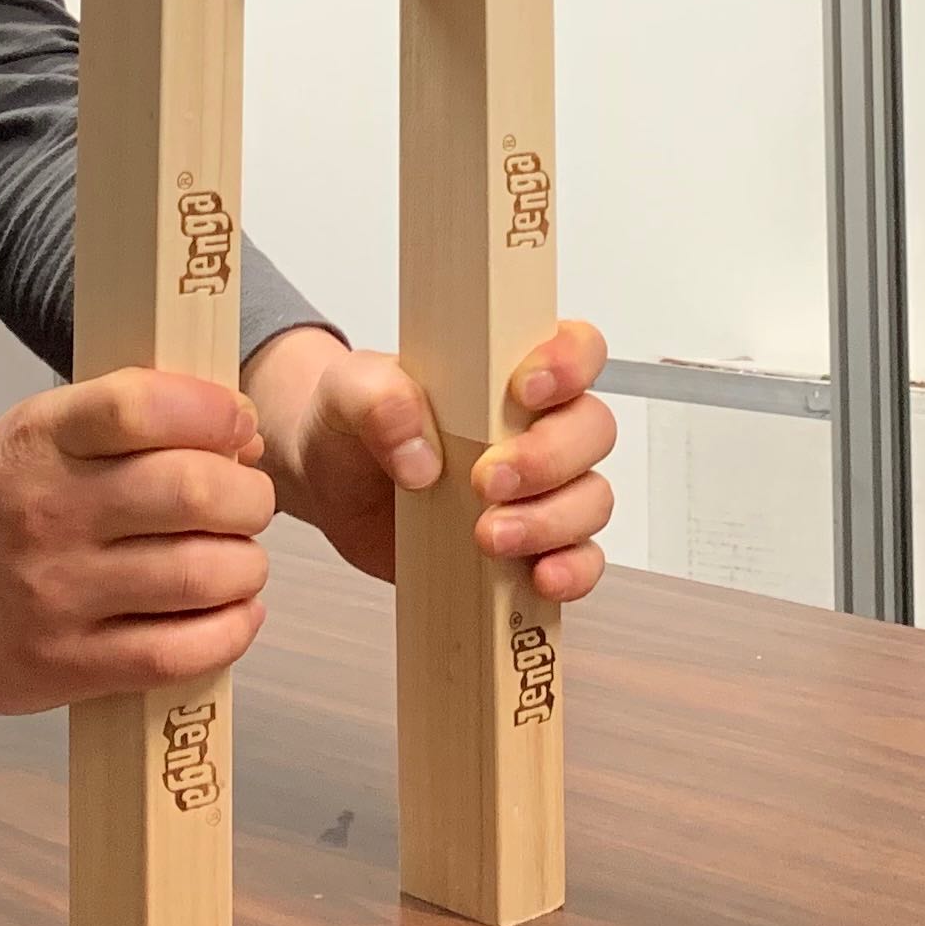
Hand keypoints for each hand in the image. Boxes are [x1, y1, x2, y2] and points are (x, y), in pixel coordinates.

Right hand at [0, 369, 274, 713]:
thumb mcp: (44, 430)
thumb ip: (134, 420)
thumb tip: (242, 432)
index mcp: (42, 440)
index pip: (142, 406)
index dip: (213, 411)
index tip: (238, 423)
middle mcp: (48, 514)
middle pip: (193, 492)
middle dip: (249, 495)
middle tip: (248, 501)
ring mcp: (56, 596)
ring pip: (200, 575)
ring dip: (246, 565)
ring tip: (238, 559)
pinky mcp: (65, 666)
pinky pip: (178, 653)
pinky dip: (228, 630)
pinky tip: (229, 612)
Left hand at [245, 321, 617, 604]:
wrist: (332, 488)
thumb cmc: (352, 423)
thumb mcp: (346, 392)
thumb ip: (375, 398)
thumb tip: (417, 450)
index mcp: (507, 371)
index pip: (577, 348)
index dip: (570, 364)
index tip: (525, 390)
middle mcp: (538, 426)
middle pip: (592, 430)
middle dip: (548, 459)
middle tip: (486, 480)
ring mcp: (541, 490)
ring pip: (592, 499)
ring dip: (550, 521)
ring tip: (488, 536)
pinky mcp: (533, 546)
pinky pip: (582, 560)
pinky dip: (572, 571)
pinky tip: (538, 577)